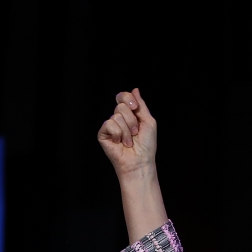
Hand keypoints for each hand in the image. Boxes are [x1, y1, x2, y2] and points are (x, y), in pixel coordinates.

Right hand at [97, 88, 166, 243]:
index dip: (128, 99)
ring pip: (117, 116)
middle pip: (121, 105)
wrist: (140, 162)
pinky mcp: (103, 134)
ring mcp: (110, 127)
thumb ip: (141, 105)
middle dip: (132, 120)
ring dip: (127, 131)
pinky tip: (120, 143)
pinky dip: (118, 134)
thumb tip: (135, 89)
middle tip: (135, 133)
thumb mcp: (148, 121)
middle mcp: (118, 119)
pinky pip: (109, 124)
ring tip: (129, 141)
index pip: (123, 97)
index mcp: (129, 114)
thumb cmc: (146, 145)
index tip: (135, 108)